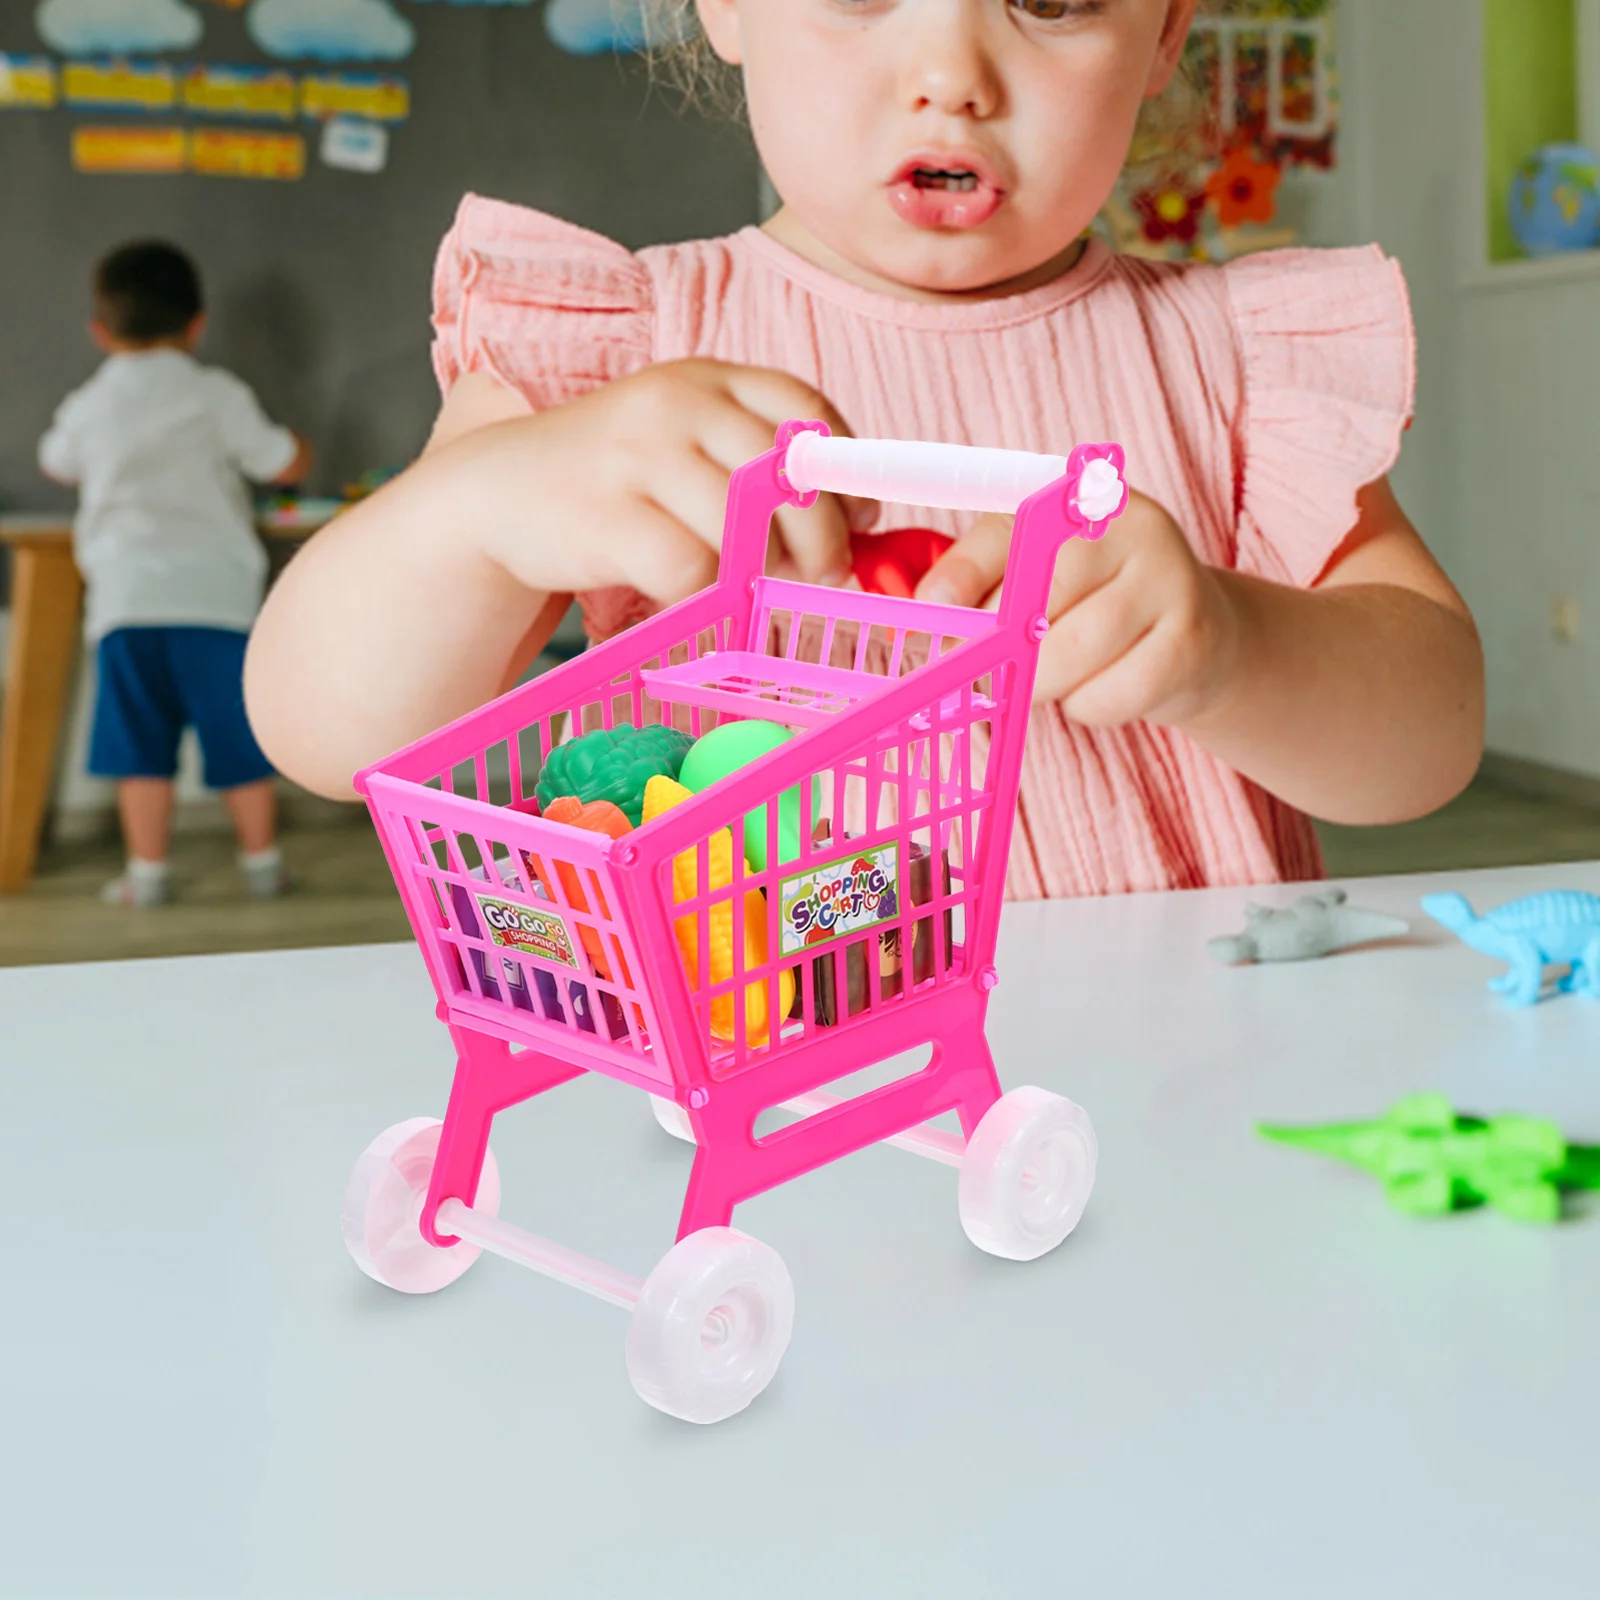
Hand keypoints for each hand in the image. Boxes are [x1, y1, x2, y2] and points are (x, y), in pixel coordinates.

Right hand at [466, 359, 856, 603]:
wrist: (498, 495)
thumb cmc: (614, 479)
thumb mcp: (684, 442)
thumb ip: (755, 465)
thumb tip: (854, 523)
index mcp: (706, 378)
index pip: (804, 411)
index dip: (846, 469)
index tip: (862, 516)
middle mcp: (676, 403)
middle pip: (786, 473)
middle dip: (822, 535)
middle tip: (828, 574)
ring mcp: (638, 454)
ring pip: (743, 525)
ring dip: (763, 570)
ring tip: (752, 588)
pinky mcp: (607, 513)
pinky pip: (689, 569)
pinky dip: (703, 595)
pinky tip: (689, 596)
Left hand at [914, 490, 1239, 724]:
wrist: (1193, 635)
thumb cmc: (1090, 603)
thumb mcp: (1034, 574)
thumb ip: (980, 586)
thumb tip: (922, 624)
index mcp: (1081, 496)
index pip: (1010, 528)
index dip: (963, 571)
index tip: (929, 609)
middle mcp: (1131, 522)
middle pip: (1039, 600)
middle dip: (1001, 650)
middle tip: (992, 672)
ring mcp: (1170, 577)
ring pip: (1071, 655)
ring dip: (1044, 684)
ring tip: (1052, 677)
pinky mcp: (1192, 640)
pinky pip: (1109, 695)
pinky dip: (1087, 707)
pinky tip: (1098, 687)